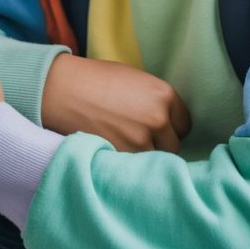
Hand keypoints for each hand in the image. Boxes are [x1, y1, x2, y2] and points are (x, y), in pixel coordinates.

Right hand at [42, 53, 191, 153]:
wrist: (65, 90)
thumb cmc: (98, 79)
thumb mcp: (137, 80)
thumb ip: (156, 100)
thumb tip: (168, 119)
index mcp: (165, 96)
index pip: (184, 124)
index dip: (172, 127)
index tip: (161, 129)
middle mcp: (158, 119)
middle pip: (173, 146)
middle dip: (160, 144)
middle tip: (140, 137)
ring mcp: (140, 141)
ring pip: (154, 161)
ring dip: (144, 157)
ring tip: (125, 144)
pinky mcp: (121, 157)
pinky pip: (135, 168)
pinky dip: (128, 165)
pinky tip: (116, 151)